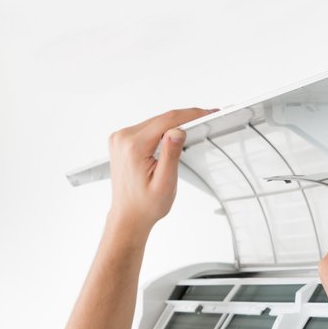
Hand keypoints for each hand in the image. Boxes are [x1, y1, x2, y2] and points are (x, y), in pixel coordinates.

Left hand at [107, 107, 213, 233]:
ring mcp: (120, 138)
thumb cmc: (146, 205)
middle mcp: (123, 138)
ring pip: (154, 122)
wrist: (128, 215)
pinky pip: (146, 128)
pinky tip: (173, 135)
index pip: (167, 120)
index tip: (207, 113)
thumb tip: (178, 130)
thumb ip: (171, 154)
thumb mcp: (165, 182)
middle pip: (161, 119)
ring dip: (173, 124)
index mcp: (133, 147)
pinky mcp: (121, 140)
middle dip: (185, 118)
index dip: (191, 114)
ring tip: (194, 126)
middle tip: (206, 117)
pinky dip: (161, 129)